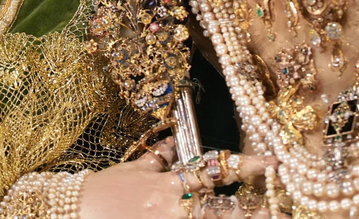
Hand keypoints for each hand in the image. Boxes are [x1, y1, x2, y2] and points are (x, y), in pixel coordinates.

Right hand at [78, 141, 277, 218]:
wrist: (76, 211)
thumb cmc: (104, 191)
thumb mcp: (133, 170)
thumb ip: (159, 160)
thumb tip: (175, 146)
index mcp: (170, 182)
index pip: (215, 170)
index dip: (247, 165)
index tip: (272, 162)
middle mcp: (174, 206)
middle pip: (223, 209)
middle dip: (253, 212)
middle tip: (282, 212)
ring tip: (264, 216)